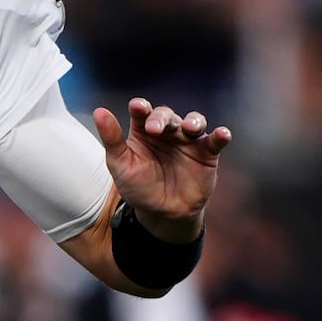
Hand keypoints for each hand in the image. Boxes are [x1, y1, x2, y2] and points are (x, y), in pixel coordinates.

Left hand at [92, 98, 230, 241]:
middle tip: (155, 129)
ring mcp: (188, 140)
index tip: (138, 107)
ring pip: (194, 121)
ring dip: (193, 121)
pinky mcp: (207, 153)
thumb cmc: (138, 187)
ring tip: (189, 128)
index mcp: (143, 130)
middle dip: (161, 118)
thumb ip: (112, 139)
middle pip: (166, 115)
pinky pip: (215, 141)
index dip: (141, 107)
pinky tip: (222, 134)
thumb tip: (99, 111)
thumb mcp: (120, 165)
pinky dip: (221, 135)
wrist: (162, 213)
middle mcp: (166, 131)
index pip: (142, 113)